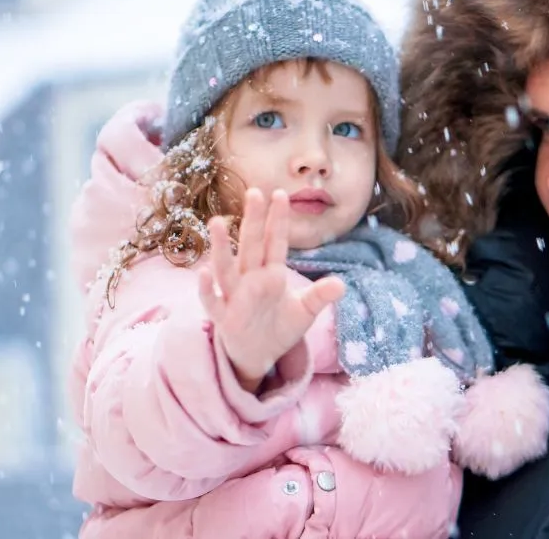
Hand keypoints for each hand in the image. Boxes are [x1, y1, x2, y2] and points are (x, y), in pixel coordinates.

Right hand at [198, 188, 344, 392]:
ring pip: (226, 268)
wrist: (259, 356)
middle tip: (254, 192)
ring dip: (221, 247)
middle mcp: (251, 279)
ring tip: (218, 222)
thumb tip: (342, 284)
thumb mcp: (305, 311)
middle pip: (251, 246)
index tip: (280, 193)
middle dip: (253, 221)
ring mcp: (235, 297)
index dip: (277, 220)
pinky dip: (208, 289)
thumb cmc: (279, 327)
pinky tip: (205, 273)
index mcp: (271, 274)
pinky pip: (213, 301)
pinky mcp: (224, 317)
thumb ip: (320, 295)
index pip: (275, 242)